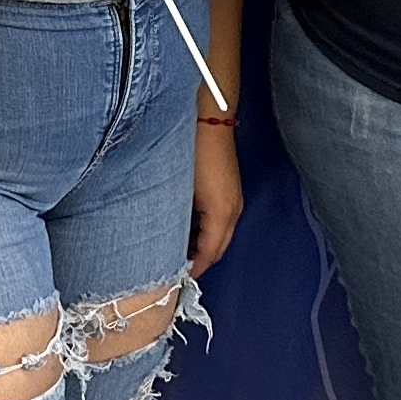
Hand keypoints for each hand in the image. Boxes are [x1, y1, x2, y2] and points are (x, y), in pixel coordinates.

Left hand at [187, 116, 243, 277]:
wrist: (209, 119)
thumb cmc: (194, 151)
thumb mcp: (182, 192)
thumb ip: (176, 222)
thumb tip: (166, 242)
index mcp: (222, 213)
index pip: (209, 254)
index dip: (193, 270)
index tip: (176, 280)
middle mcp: (233, 210)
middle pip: (218, 249)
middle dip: (200, 262)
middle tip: (175, 271)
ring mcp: (234, 199)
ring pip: (220, 236)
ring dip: (202, 247)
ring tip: (177, 253)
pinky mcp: (229, 190)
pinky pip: (221, 221)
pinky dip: (206, 232)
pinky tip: (186, 229)